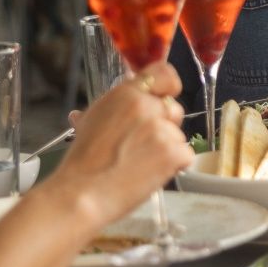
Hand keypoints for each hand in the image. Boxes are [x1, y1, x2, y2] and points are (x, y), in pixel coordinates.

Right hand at [54, 62, 193, 222]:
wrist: (82, 194)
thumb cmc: (83, 163)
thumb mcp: (91, 122)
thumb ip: (109, 108)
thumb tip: (98, 103)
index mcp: (126, 93)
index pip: (163, 73)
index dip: (168, 86)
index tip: (165, 96)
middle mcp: (146, 106)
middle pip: (174, 108)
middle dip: (165, 125)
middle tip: (145, 144)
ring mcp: (161, 129)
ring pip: (179, 135)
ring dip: (167, 149)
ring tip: (141, 163)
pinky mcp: (172, 153)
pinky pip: (185, 155)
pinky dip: (174, 166)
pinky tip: (151, 173)